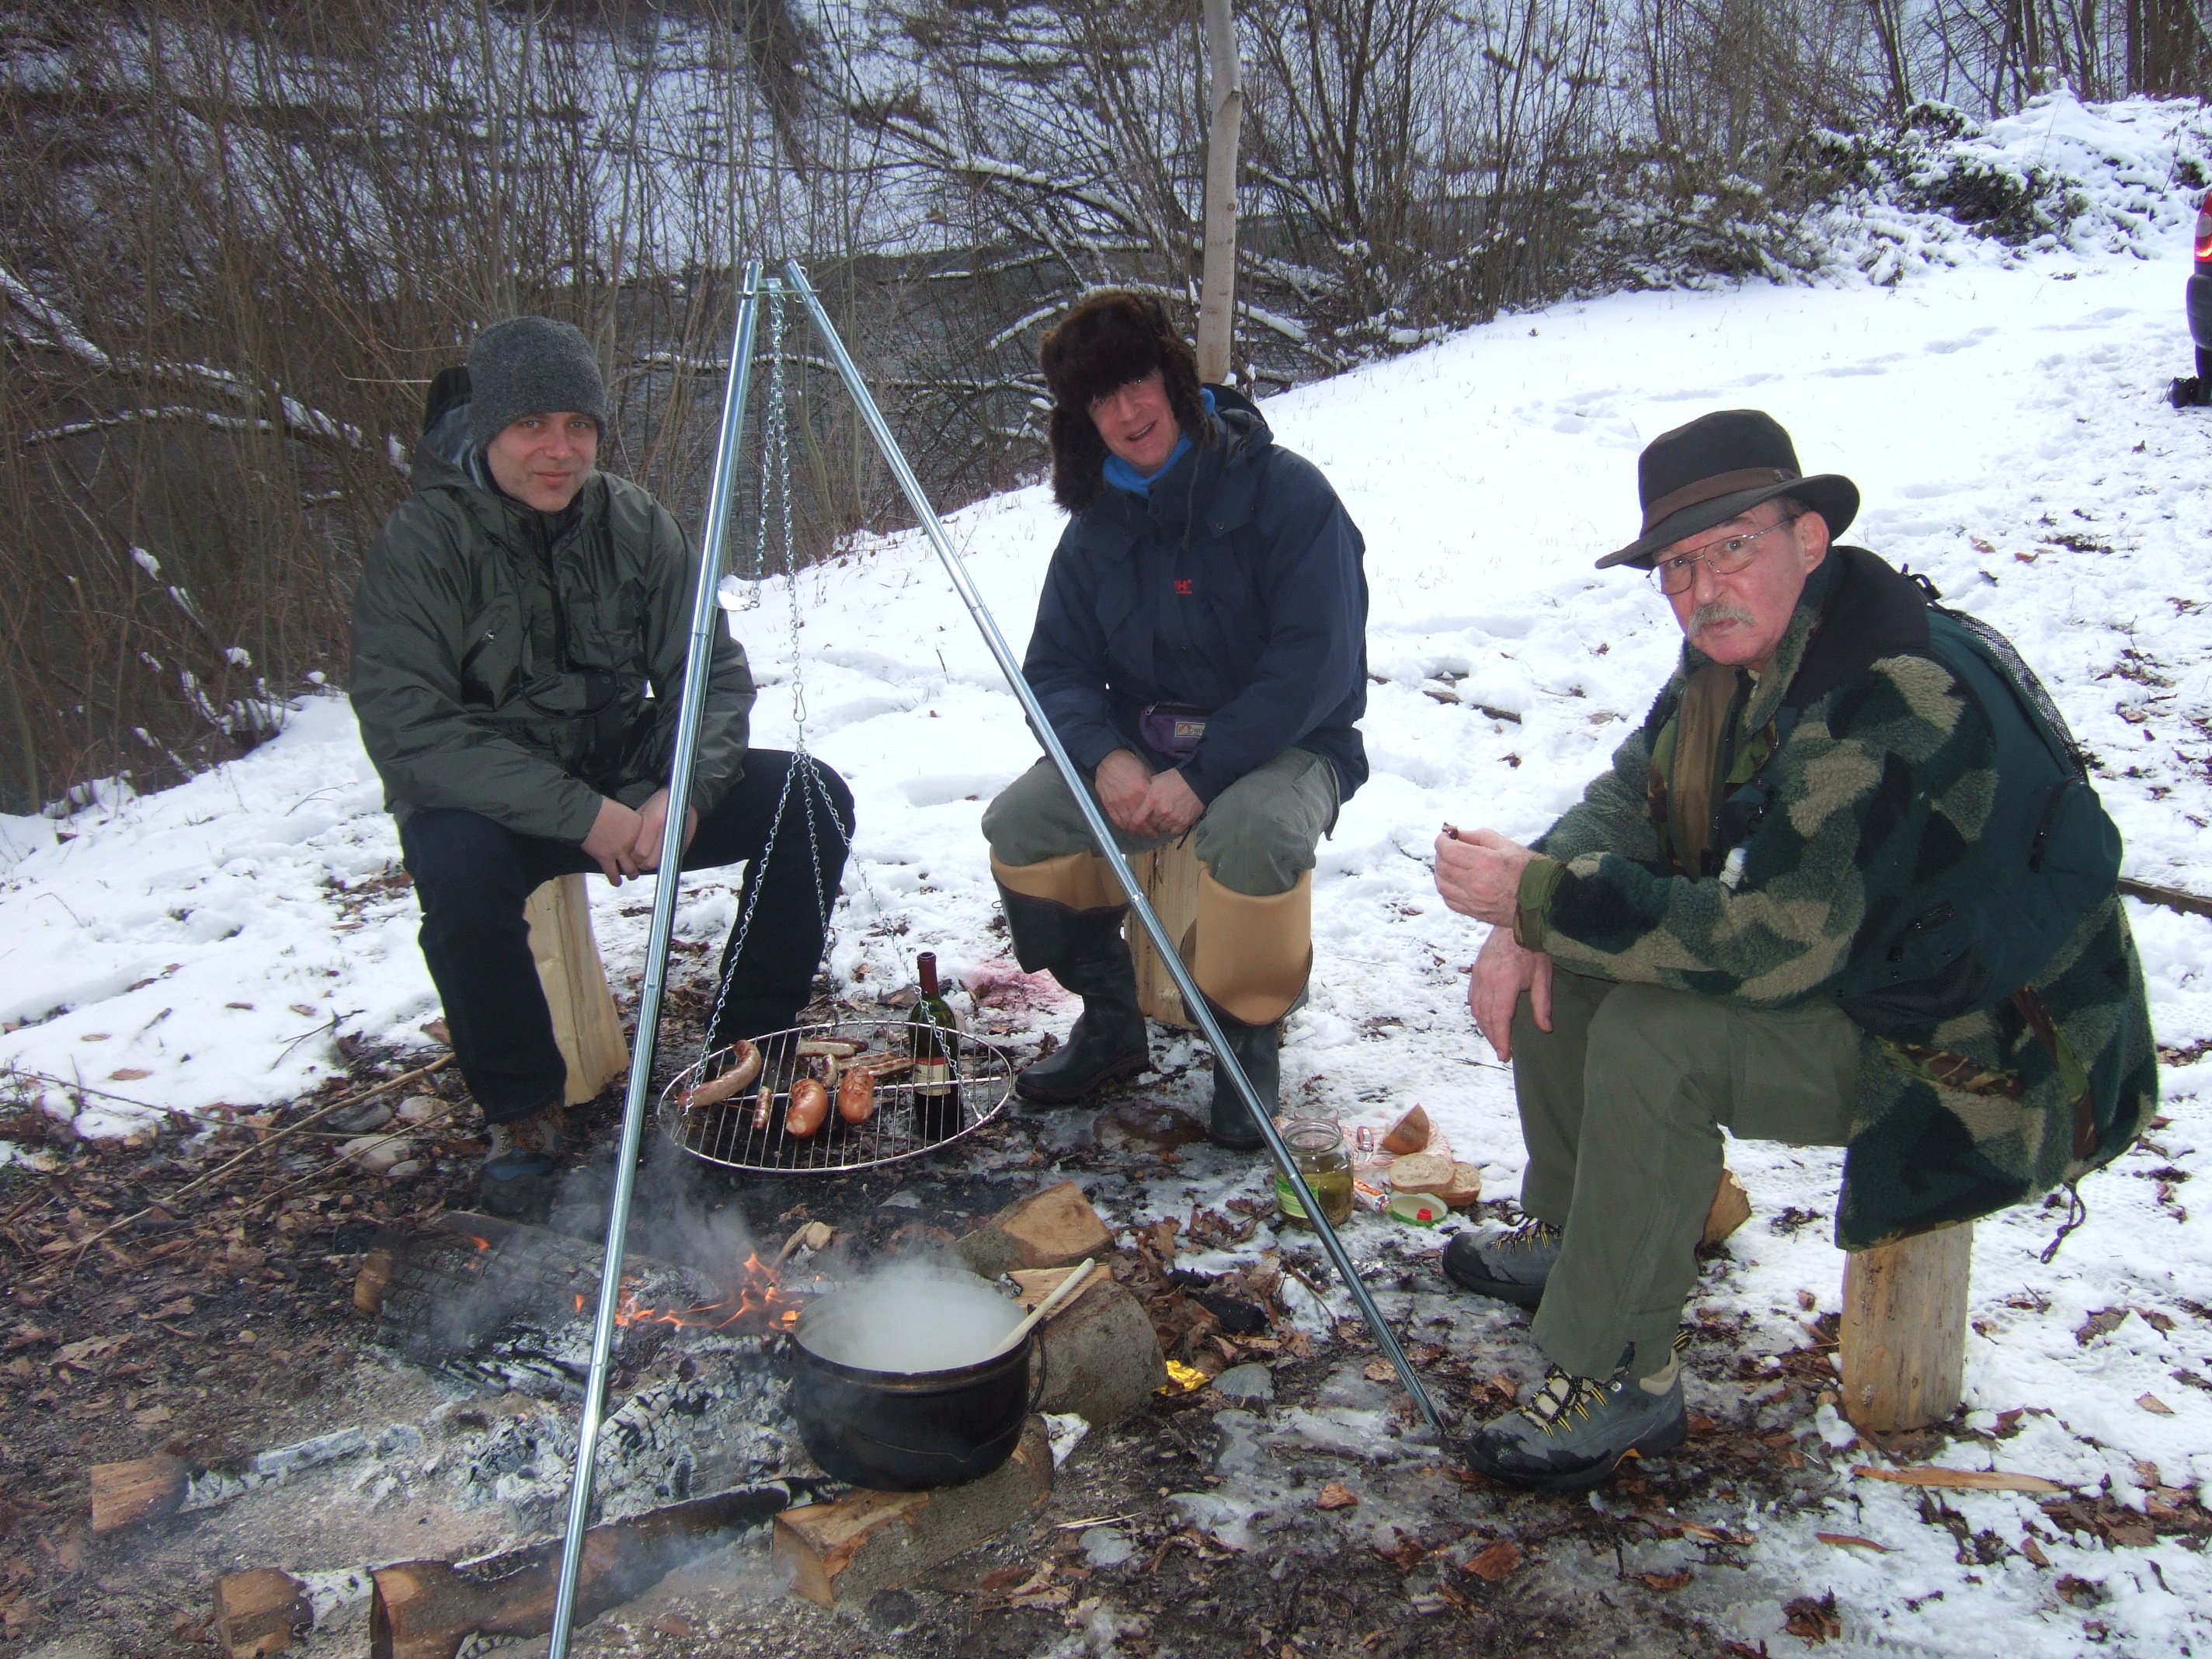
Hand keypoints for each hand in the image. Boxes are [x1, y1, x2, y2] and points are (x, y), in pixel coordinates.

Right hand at [582, 797, 645, 883]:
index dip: (649, 849)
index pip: (651, 842)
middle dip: (642, 864)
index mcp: (639, 826)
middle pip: (642, 857)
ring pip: (630, 869)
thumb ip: (632, 824)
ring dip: (632, 874)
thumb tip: (633, 831)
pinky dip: (615, 879)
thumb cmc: (601, 807)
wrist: (584, 813)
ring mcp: (619, 850)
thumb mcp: (624, 811)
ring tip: (632, 875)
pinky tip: (617, 882)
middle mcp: (632, 840)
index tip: (649, 853)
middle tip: (642, 866)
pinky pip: (613, 873)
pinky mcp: (605, 858)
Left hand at [629, 788, 698, 872]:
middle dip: (642, 862)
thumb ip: (635, 829)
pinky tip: (658, 852)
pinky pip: (669, 859)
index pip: (641, 852)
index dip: (633, 856)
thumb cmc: (661, 803)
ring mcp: (677, 839)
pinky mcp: (683, 845)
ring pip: (660, 864)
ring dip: (652, 863)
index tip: (631, 853)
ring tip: (647, 854)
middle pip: (650, 862)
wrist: (683, 799)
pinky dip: (662, 859)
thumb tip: (625, 847)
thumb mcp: (643, 811)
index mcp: (655, 821)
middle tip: (638, 856)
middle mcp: (667, 831)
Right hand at [1095, 749, 1153, 834]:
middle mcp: (1131, 799)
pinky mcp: (1109, 804)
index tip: (1160, 827)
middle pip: (1141, 822)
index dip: (1156, 823)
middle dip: (1148, 831)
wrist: (1109, 760)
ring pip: (1128, 824)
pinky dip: (1123, 826)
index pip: (1151, 813)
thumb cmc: (1129, 764)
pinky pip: (1117, 820)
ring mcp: (1118, 803)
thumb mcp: (1146, 774)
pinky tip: (1129, 828)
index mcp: (1142, 791)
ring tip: (1142, 833)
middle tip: (1153, 834)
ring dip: (1136, 831)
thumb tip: (1155, 803)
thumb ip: (1150, 790)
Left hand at [1137, 769, 1204, 836]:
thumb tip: (1138, 802)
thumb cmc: (1175, 778)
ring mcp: (1173, 818)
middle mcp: (1162, 811)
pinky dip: (1172, 828)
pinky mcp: (1184, 823)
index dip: (1134, 825)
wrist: (1197, 781)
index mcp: (1153, 800)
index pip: (1138, 819)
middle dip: (1150, 822)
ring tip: (1165, 816)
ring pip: (1161, 829)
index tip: (1134, 826)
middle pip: (1150, 825)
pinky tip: (1173, 820)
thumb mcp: (1156, 780)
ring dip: (1161, 825)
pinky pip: (1173, 832)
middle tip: (1154, 816)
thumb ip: (1146, 793)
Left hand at [1434, 826, 1536, 925]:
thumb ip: (1478, 836)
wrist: (1544, 899)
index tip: (1445, 837)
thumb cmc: (1528, 869)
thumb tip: (1456, 834)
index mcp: (1485, 863)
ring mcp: (1474, 901)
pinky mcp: (1475, 913)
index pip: (1448, 851)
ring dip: (1441, 872)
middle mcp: (1477, 883)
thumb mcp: (1506, 845)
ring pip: (1442, 885)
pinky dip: (1446, 889)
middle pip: (1443, 868)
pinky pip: (1450, 901)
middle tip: (1448, 848)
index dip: (1441, 841)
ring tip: (1450, 864)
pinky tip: (1454, 881)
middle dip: (1441, 855)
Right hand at [1468, 926, 1552, 1062]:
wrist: (1515, 921)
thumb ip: (1542, 1004)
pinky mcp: (1475, 970)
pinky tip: (1484, 1019)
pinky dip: (1477, 1012)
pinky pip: (1472, 997)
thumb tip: (1545, 1028)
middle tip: (1501, 1051)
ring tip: (1494, 1038)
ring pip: (1475, 1008)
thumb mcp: (1543, 975)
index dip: (1501, 1039)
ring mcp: (1478, 974)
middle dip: (1492, 1036)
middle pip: (1485, 1017)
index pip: (1500, 1018)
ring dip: (1484, 1026)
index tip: (1504, 1054)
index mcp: (1504, 982)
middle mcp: (1487, 980)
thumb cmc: (1532, 947)